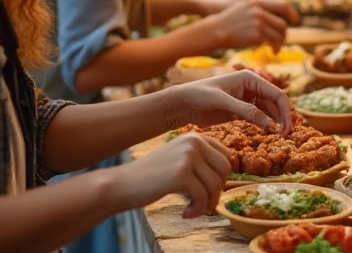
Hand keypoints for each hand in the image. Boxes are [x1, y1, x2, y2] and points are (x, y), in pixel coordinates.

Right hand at [113, 132, 231, 217]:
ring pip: (216, 184)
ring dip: (208, 203)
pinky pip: (202, 196)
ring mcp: (188, 156)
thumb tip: (227, 181)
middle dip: (218, 190)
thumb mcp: (180, 160)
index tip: (209, 191)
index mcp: (195, 137)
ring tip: (195, 210)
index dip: (221, 177)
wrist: (124, 183)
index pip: (225, 156)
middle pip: (225, 169)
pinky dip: (198, 210)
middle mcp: (194, 141)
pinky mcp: (181, 173)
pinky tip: (186, 214)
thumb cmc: (153, 177)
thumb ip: (201, 163)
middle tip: (205, 203)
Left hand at [171, 69, 293, 133]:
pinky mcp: (241, 109)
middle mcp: (252, 86)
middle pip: (275, 102)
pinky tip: (269, 132)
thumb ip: (245, 111)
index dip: (284, 110)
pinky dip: (266, 123)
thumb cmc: (200, 96)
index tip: (286, 128)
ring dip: (276, 121)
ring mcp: (247, 98)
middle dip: (283, 117)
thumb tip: (269, 125)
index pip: (276, 93)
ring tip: (280, 135)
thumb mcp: (222, 102)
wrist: (183, 103)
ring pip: (269, 110)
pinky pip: (260, 116)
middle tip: (286, 135)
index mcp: (250, 78)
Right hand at [200, 0, 299, 50]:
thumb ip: (257, 7)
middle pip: (283, 22)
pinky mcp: (257, 33)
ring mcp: (259, 21)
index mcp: (257, 0)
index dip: (291, 13)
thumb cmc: (229, 21)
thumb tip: (273, 15)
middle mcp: (259, 9)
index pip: (282, 5)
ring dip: (281, 42)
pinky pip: (273, 40)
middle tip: (282, 39)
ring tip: (276, 48)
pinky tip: (273, 51)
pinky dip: (276, 47)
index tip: (294, 20)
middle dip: (285, 33)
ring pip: (280, 32)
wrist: (216, 29)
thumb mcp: (243, 6)